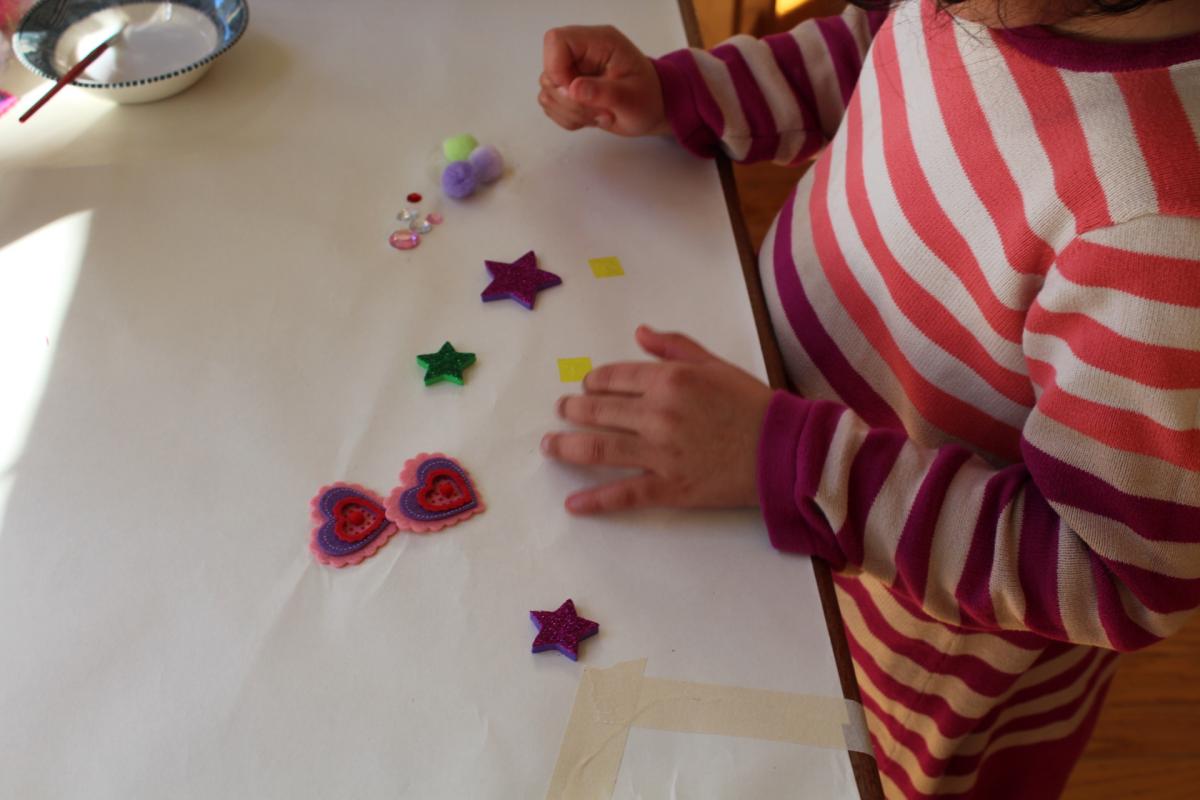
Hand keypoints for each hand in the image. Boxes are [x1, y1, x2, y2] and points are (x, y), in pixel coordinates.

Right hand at [538, 25, 668, 135]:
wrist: (651, 109)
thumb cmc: (648, 98)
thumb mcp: (632, 98)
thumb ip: (603, 92)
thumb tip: (573, 89)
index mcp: (598, 42)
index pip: (557, 41)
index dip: (556, 69)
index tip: (576, 92)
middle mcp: (580, 53)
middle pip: (549, 72)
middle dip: (570, 102)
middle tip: (600, 112)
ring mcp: (572, 71)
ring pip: (548, 93)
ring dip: (571, 113)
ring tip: (601, 116)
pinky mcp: (567, 90)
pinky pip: (551, 106)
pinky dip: (569, 119)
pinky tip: (592, 118)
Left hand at [541, 326, 773, 513]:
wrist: (785, 450)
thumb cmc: (753, 405)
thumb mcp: (716, 365)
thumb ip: (674, 347)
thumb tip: (639, 332)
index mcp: (669, 379)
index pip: (614, 376)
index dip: (593, 381)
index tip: (585, 386)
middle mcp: (658, 414)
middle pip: (597, 410)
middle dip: (572, 410)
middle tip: (560, 412)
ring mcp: (660, 453)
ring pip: (597, 449)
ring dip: (566, 447)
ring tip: (549, 446)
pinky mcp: (669, 487)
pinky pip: (623, 494)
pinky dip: (594, 501)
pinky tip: (572, 505)